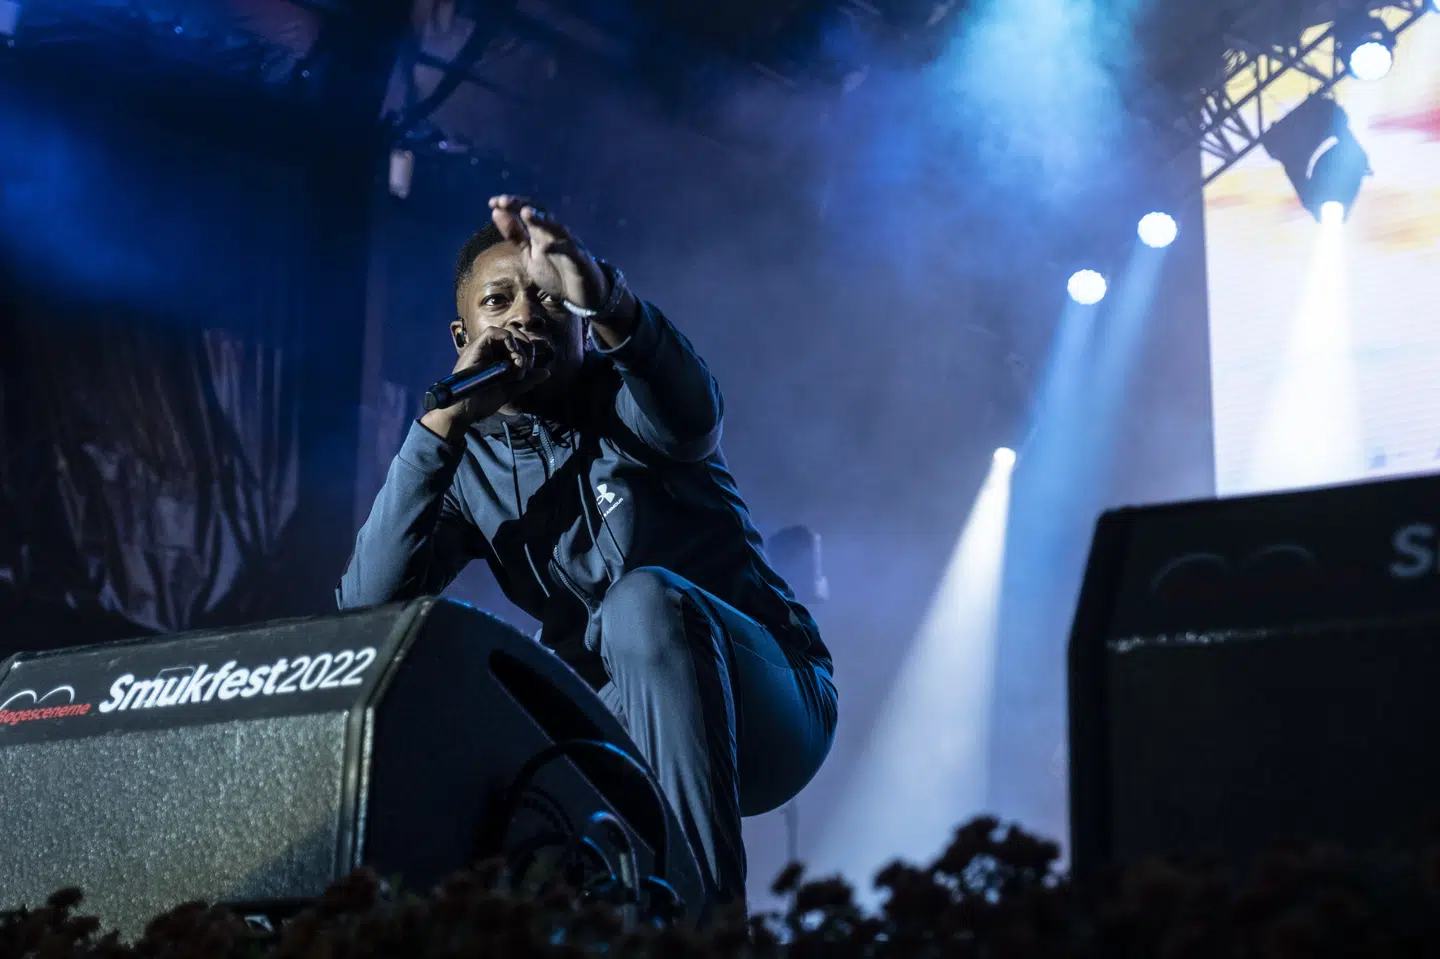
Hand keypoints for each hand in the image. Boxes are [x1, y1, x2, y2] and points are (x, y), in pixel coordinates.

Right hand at [420, 326, 549, 439]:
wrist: (464, 410)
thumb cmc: (482, 402)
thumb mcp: (510, 390)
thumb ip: (527, 381)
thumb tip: (546, 372)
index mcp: (498, 357)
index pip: (519, 342)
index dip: (529, 352)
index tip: (528, 372)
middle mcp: (490, 349)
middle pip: (516, 333)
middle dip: (528, 349)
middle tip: (525, 369)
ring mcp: (483, 346)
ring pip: (509, 332)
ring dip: (519, 350)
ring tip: (516, 371)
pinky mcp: (476, 346)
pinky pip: (495, 332)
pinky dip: (509, 342)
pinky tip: (512, 360)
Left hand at [488, 195, 608, 311]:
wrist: (583, 294)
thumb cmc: (555, 272)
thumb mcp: (529, 254)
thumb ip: (515, 235)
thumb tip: (495, 212)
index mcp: (540, 232)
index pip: (525, 211)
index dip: (510, 205)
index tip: (492, 202)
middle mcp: (553, 234)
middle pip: (539, 213)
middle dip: (522, 205)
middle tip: (504, 201)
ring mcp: (568, 244)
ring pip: (555, 227)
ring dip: (541, 219)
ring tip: (527, 213)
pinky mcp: (579, 259)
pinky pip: (569, 250)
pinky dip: (558, 247)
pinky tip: (545, 247)